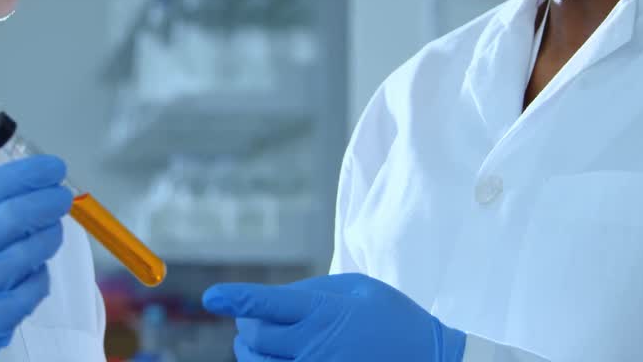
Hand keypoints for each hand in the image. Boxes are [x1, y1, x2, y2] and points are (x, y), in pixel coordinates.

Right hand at [0, 155, 73, 361]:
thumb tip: (30, 186)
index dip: (31, 173)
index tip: (54, 168)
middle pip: (18, 215)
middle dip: (50, 201)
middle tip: (62, 197)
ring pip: (32, 250)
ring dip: (51, 236)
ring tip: (52, 231)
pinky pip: (35, 286)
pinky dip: (42, 274)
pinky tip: (36, 270)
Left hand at [203, 272, 465, 361]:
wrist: (430, 361)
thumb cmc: (393, 320)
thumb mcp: (359, 288)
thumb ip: (314, 290)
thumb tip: (275, 298)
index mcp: (322, 313)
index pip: (265, 304)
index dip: (235, 297)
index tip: (212, 296)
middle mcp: (312, 348)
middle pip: (253, 338)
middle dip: (247, 326)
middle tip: (253, 320)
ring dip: (252, 352)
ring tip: (261, 342)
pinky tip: (280, 358)